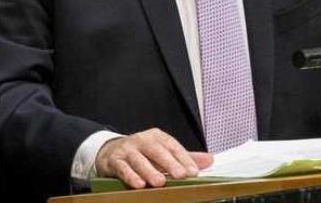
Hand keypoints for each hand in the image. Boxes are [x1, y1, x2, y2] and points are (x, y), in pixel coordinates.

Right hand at [95, 128, 212, 188]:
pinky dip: (131, 176)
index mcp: (157, 136)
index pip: (173, 146)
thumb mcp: (163, 152)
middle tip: (181, 175)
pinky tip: (139, 184)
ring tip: (160, 182)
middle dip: (170, 164)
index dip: (184, 158)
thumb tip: (209, 160)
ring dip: (150, 171)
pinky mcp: (114, 160)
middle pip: (157, 151)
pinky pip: (123, 168)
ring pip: (139, 160)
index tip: (194, 171)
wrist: (110, 151)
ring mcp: (128, 149)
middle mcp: (142, 140)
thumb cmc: (142, 153)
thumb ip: (184, 157)